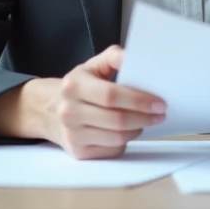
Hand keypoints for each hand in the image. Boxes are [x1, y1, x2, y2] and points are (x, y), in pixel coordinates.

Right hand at [42, 44, 165, 159]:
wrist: (50, 111)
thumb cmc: (78, 87)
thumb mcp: (91, 66)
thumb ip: (112, 57)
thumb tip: (130, 56)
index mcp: (74, 86)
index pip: (111, 96)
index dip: (138, 100)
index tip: (158, 103)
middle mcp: (70, 112)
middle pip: (117, 120)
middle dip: (144, 117)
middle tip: (160, 114)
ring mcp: (73, 134)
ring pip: (117, 138)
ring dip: (138, 129)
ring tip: (145, 120)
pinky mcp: (79, 152)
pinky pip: (112, 150)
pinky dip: (125, 141)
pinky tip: (127, 131)